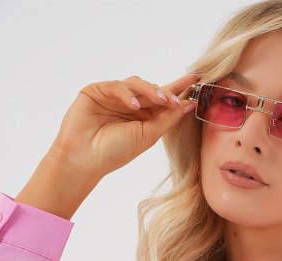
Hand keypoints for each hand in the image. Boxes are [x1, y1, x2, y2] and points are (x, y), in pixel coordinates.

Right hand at [52, 72, 199, 180]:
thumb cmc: (115, 152)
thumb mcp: (148, 136)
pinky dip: (127, 94)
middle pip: (152, 89)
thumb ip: (168, 119)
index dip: (179, 89)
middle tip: (177, 97)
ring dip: (150, 90)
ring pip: (136, 84)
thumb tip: (189, 105)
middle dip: (166, 91)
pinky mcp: (97, 90)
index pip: (163, 100)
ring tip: (161, 100)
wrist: (85, 159)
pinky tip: (133, 106)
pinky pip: (117, 86)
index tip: (197, 80)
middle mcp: (129, 104)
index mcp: (143, 117)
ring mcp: (113, 97)